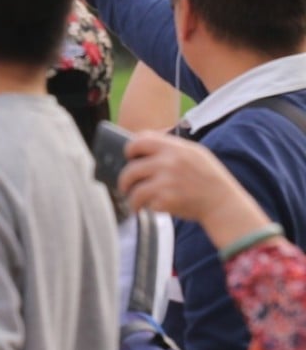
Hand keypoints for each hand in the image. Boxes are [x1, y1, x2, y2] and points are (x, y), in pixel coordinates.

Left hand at [119, 131, 270, 247]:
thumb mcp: (196, 154)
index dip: (131, 148)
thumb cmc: (209, 180)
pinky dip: (143, 207)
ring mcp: (167, 181)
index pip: (141, 140)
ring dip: (130, 197)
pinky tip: (146, 208)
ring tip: (133, 202)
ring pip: (134, 188)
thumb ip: (172, 149)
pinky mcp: (167, 199)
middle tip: (125, 186)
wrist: (224, 204)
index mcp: (176, 148)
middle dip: (125, 179)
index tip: (129, 157)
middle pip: (132, 168)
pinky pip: (144, 202)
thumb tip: (143, 147)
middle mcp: (169, 162)